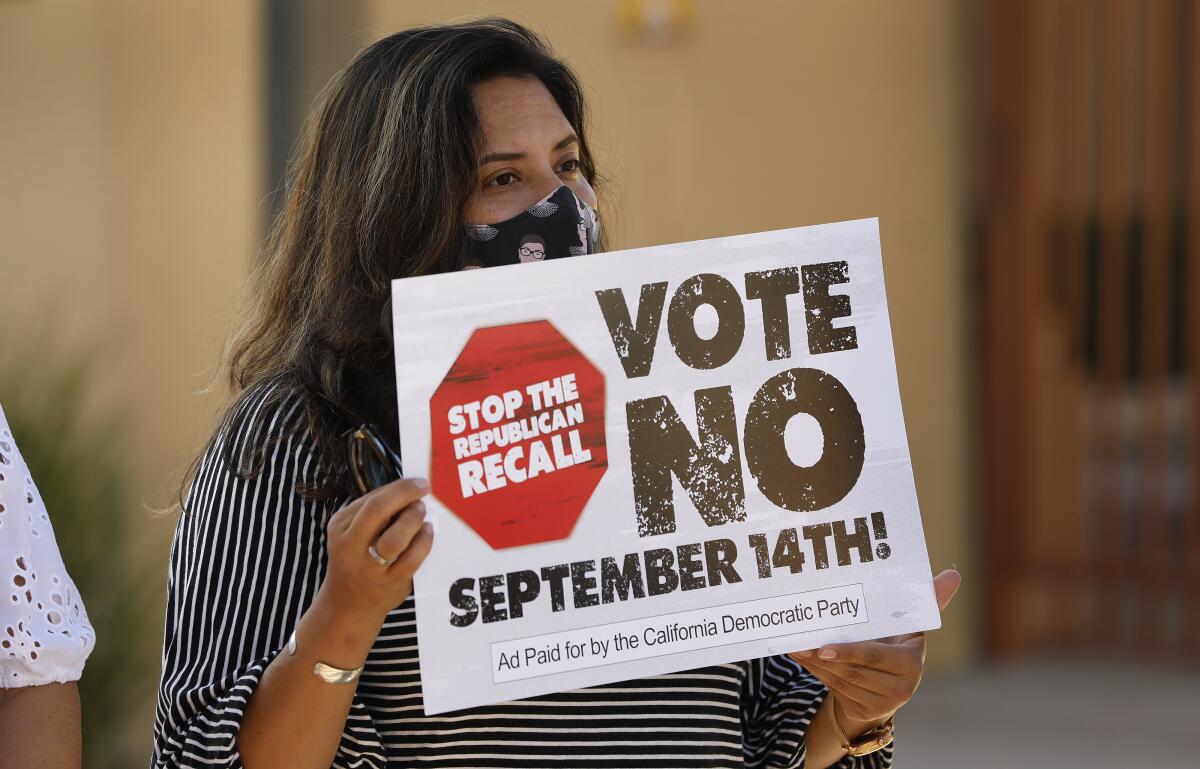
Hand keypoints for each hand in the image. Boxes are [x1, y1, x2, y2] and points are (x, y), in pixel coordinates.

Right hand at [317, 477, 433, 627]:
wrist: (348, 605)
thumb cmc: (355, 561)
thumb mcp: (350, 534)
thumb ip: (371, 514)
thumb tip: (405, 490)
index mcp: (339, 527)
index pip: (369, 499)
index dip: (397, 487)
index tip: (415, 482)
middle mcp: (350, 546)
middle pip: (377, 511)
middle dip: (404, 494)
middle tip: (422, 488)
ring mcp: (369, 568)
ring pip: (395, 538)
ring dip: (413, 519)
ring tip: (422, 512)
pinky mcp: (389, 583)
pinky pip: (411, 559)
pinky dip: (424, 542)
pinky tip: (427, 532)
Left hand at [789, 569, 960, 731]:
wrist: (892, 679)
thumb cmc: (899, 641)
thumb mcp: (912, 622)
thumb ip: (928, 599)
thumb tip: (954, 574)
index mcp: (912, 662)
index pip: (875, 656)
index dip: (849, 652)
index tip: (824, 648)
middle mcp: (901, 688)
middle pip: (854, 670)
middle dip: (824, 657)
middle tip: (802, 645)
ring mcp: (882, 703)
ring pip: (840, 680)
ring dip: (814, 664)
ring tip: (796, 647)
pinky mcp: (864, 710)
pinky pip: (834, 688)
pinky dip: (816, 673)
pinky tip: (803, 658)